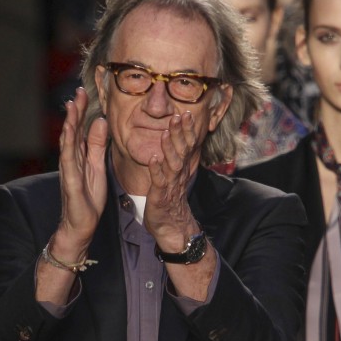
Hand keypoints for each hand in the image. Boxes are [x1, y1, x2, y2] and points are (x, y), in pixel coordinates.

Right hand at [55, 87, 108, 255]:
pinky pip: (69, 159)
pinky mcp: (71, 181)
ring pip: (68, 142)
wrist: (81, 225)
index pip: (80, 129)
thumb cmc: (88, 198)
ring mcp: (69, 169)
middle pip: (72, 131)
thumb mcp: (98, 167)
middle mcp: (71, 159)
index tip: (85, 93)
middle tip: (78, 91)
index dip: (82, 111)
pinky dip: (68, 144)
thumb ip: (97, 146)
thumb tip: (100, 122)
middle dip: (75, 111)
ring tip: (72, 105)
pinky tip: (69, 131)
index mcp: (79, 156)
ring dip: (69, 123)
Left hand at [144, 111, 204, 247]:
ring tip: (166, 133)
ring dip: (169, 148)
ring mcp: (170, 185)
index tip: (186, 113)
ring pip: (173, 164)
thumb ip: (175, 158)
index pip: (187, 145)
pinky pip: (159, 181)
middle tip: (179, 115)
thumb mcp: (175, 176)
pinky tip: (153, 159)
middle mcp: (179, 174)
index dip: (187, 129)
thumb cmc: (170, 199)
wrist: (172, 227)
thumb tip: (174, 139)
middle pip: (182, 150)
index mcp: (182, 168)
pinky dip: (156, 170)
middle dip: (180, 132)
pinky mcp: (160, 196)